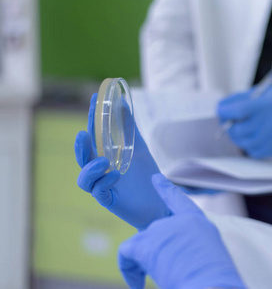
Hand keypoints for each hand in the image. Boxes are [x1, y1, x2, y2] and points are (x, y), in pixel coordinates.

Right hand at [74, 94, 170, 229]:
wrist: (161, 202)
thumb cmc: (147, 176)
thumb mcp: (139, 148)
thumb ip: (130, 127)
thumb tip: (123, 102)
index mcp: (105, 156)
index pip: (94, 135)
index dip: (92, 118)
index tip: (94, 98)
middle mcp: (100, 171)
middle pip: (83, 157)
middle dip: (81, 146)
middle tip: (83, 134)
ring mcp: (103, 186)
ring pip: (85, 178)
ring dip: (91, 168)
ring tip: (104, 161)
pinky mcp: (109, 200)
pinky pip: (99, 191)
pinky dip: (105, 181)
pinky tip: (116, 174)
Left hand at [118, 174, 246, 288]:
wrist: (211, 285)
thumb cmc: (215, 278)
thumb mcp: (208, 253)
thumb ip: (189, 245)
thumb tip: (169, 255)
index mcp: (198, 221)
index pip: (178, 200)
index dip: (166, 189)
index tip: (156, 179)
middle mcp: (179, 220)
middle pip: (156, 232)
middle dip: (155, 253)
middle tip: (164, 276)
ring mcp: (162, 229)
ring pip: (141, 243)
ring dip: (143, 263)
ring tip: (151, 283)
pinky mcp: (147, 244)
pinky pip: (127, 252)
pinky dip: (128, 270)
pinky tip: (137, 285)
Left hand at [217, 85, 271, 158]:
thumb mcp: (264, 92)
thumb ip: (241, 98)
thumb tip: (221, 108)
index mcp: (265, 105)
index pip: (237, 111)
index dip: (224, 111)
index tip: (220, 110)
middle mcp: (269, 122)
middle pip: (237, 130)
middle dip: (229, 125)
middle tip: (230, 120)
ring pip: (243, 143)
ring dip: (238, 136)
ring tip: (243, 127)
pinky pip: (253, 151)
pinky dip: (248, 145)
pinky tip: (253, 136)